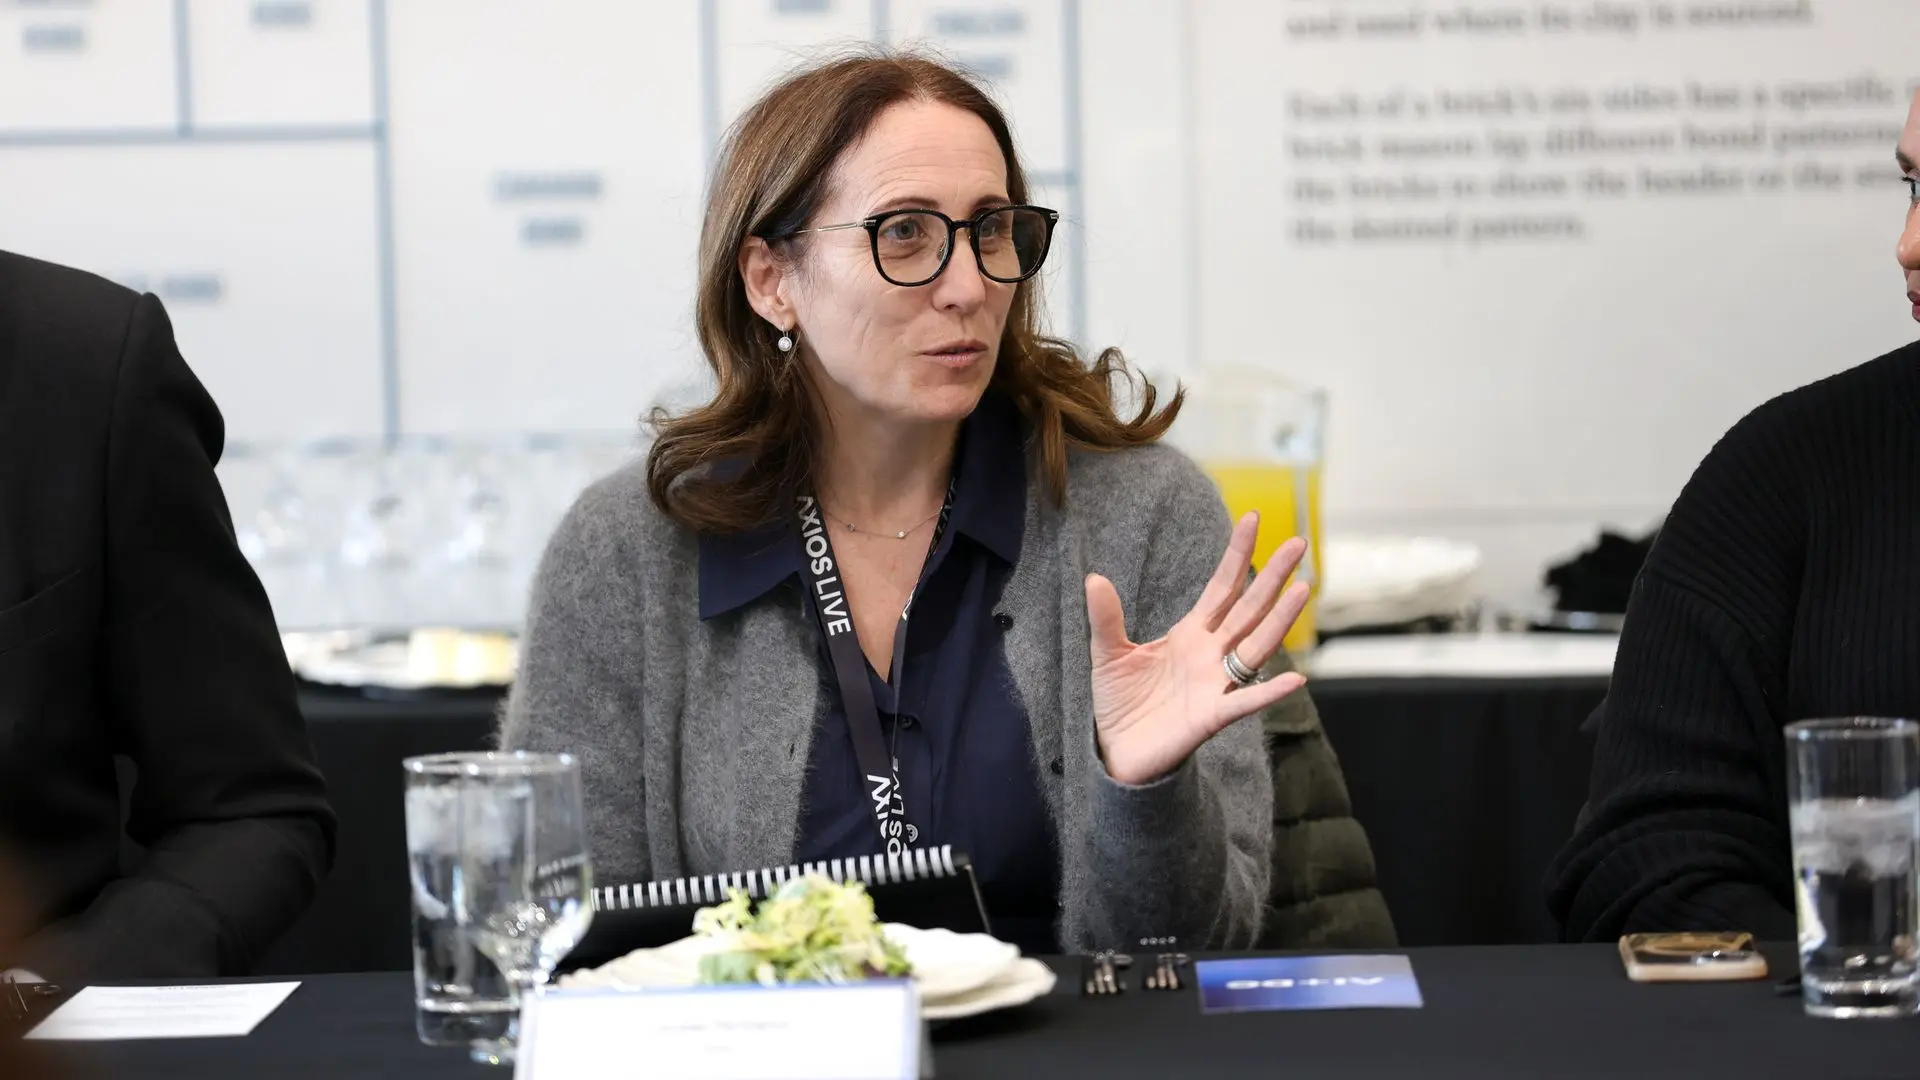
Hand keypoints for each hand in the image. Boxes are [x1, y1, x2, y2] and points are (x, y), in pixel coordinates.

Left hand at [1085, 511, 1309, 785]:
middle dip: (1272, 576)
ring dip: (1280, 620)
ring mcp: (1215, 685)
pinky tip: (1295, 679)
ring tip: (1303, 589)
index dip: (1237, 555)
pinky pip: (1245, 703)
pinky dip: (1269, 692)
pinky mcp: (1210, 718)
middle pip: (1249, 609)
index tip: (1254, 519)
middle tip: (1299, 542)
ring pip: (1255, 646)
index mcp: (1190, 634)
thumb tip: (1094, 578)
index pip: (1221, 587)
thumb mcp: (1107, 654)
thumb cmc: (1120, 703)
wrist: (1116, 753)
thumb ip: (1105, 618)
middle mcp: (1210, 655)